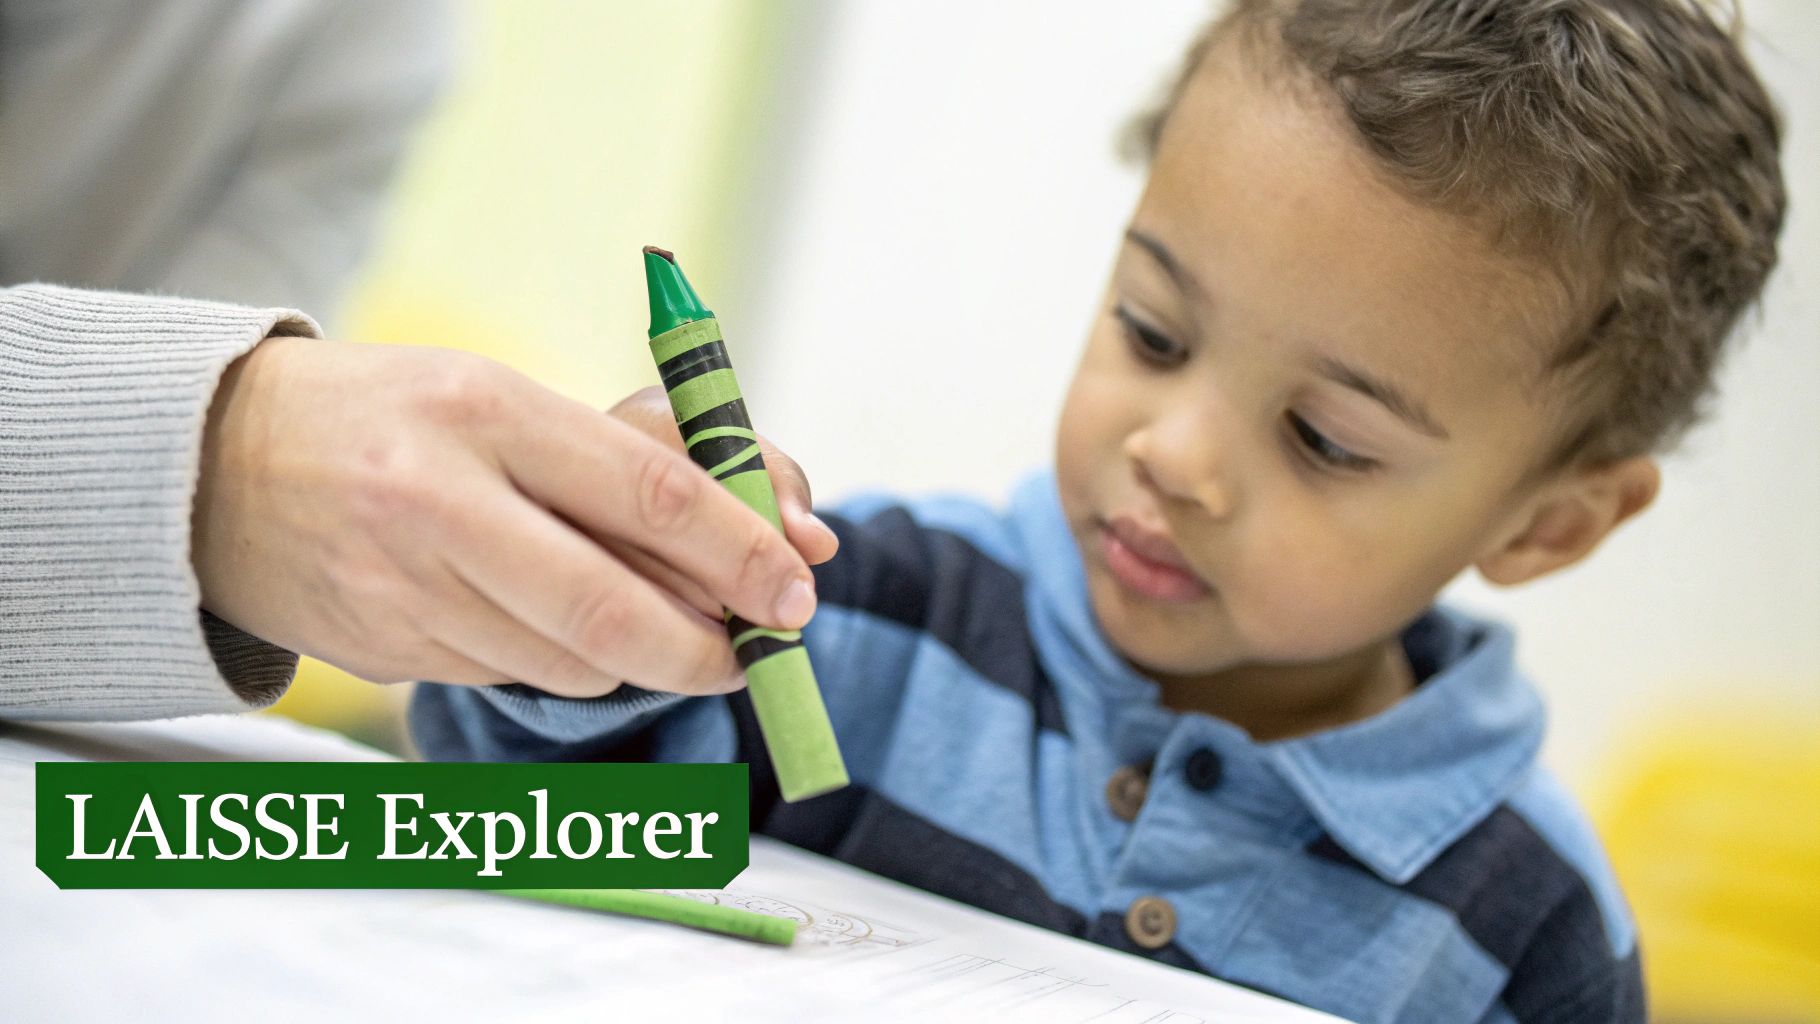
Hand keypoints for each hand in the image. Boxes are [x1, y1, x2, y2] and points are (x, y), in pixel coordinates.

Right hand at [191, 339, 826, 698]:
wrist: (216, 462)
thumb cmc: (403, 417)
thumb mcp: (512, 400)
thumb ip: (645, 464)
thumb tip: (786, 541)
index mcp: (489, 410)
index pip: (651, 495)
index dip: (743, 554)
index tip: (797, 592)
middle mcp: (440, 500)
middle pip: (612, 611)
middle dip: (706, 649)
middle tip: (748, 654)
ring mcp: (402, 585)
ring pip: (570, 660)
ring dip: (629, 655)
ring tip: (623, 608)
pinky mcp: (382, 649)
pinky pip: (510, 675)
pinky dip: (552, 659)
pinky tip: (525, 611)